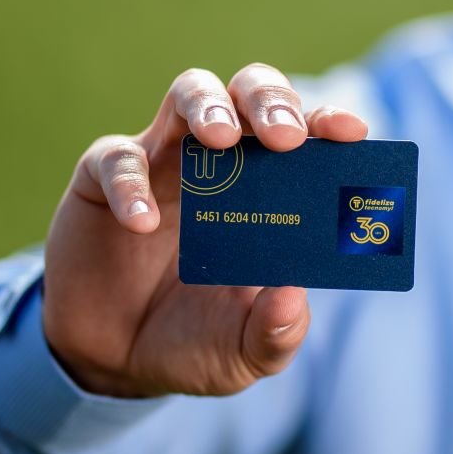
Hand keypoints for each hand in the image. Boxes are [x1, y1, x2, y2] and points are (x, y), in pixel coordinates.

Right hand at [40, 63, 367, 397]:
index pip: (308, 134)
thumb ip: (276, 332)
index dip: (329, 123)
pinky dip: (130, 183)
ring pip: (189, 93)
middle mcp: (222, 162)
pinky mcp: (102, 179)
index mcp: (272, 189)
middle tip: (285, 137)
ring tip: (220, 139)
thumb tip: (294, 296)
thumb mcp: (245, 352)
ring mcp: (163, 162)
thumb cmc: (195, 341)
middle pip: (251, 91)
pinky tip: (143, 224)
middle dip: (272, 101)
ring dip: (209, 105)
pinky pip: (116, 159)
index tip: (350, 133)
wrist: (113, 362)